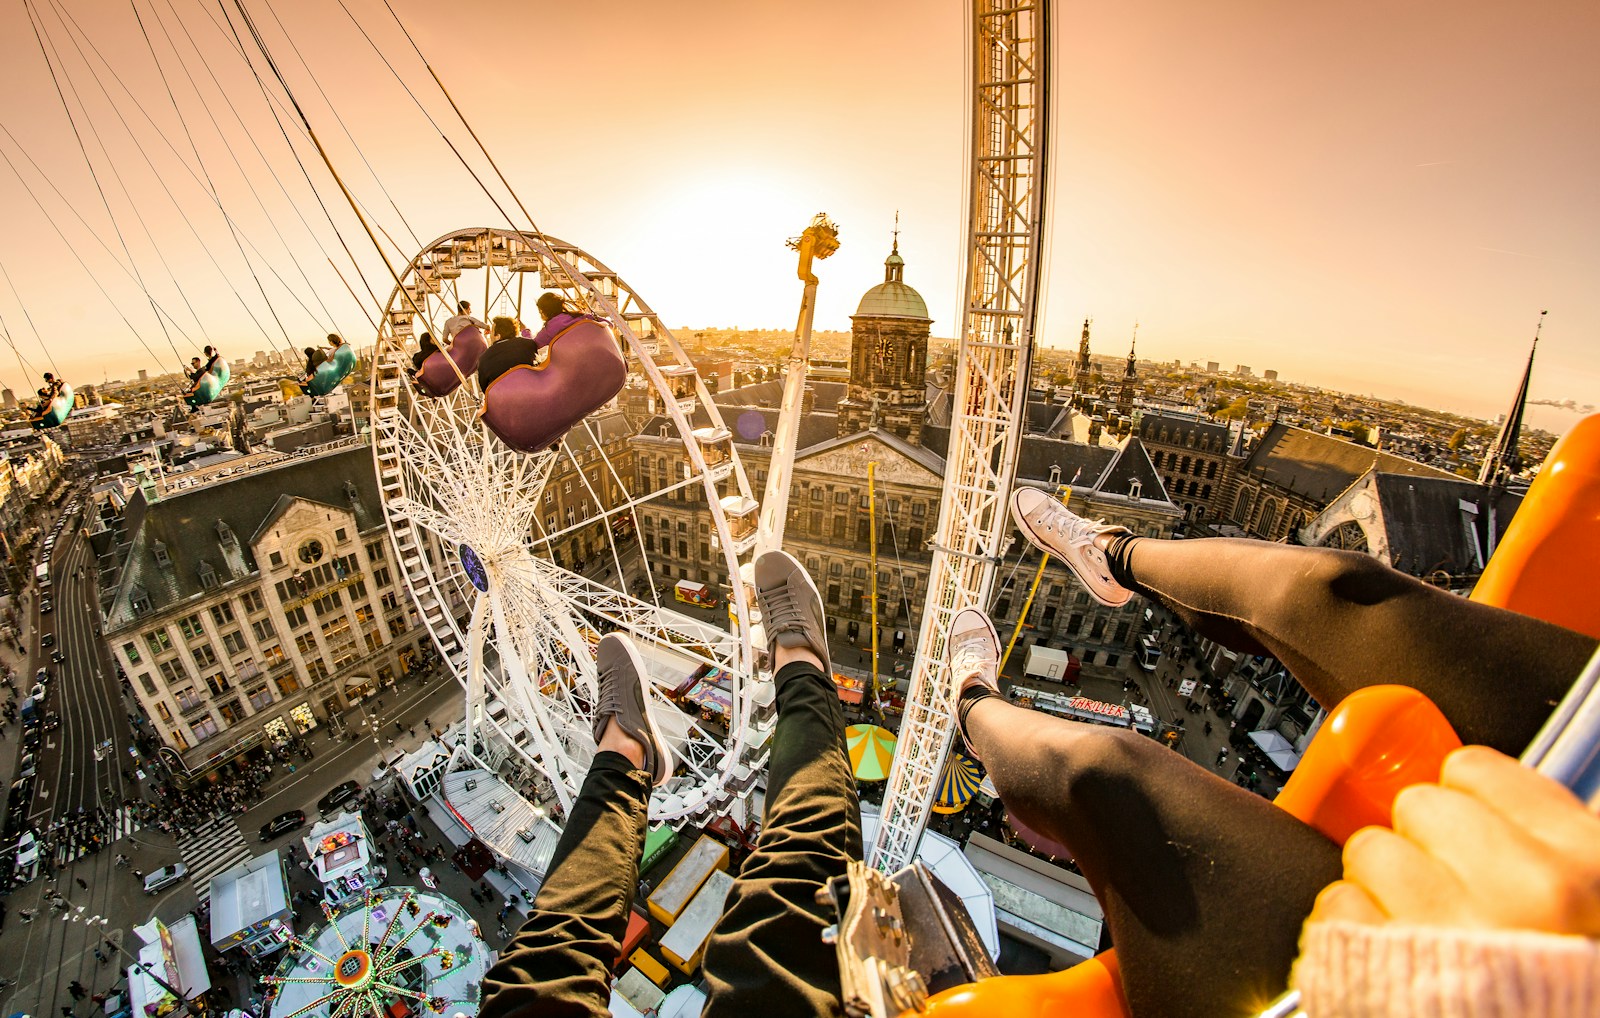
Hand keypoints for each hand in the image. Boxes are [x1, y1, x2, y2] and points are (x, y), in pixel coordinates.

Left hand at [1307, 745, 1599, 935]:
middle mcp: (1518, 891)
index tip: (1470, 823)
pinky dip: (1356, 923)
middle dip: (1423, 840)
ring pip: (1370, 849)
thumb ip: (1551, 838)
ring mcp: (1445, 926)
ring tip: (1424, 922)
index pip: (1475, 770)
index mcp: (1583, 865)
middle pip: (1418, 803)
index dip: (1467, 798)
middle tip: (1452, 886)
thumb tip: (1491, 792)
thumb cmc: (1559, 987)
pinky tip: (1394, 947)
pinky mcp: (1380, 964)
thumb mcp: (1593, 897)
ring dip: (1384, 883)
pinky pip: (1338, 904)